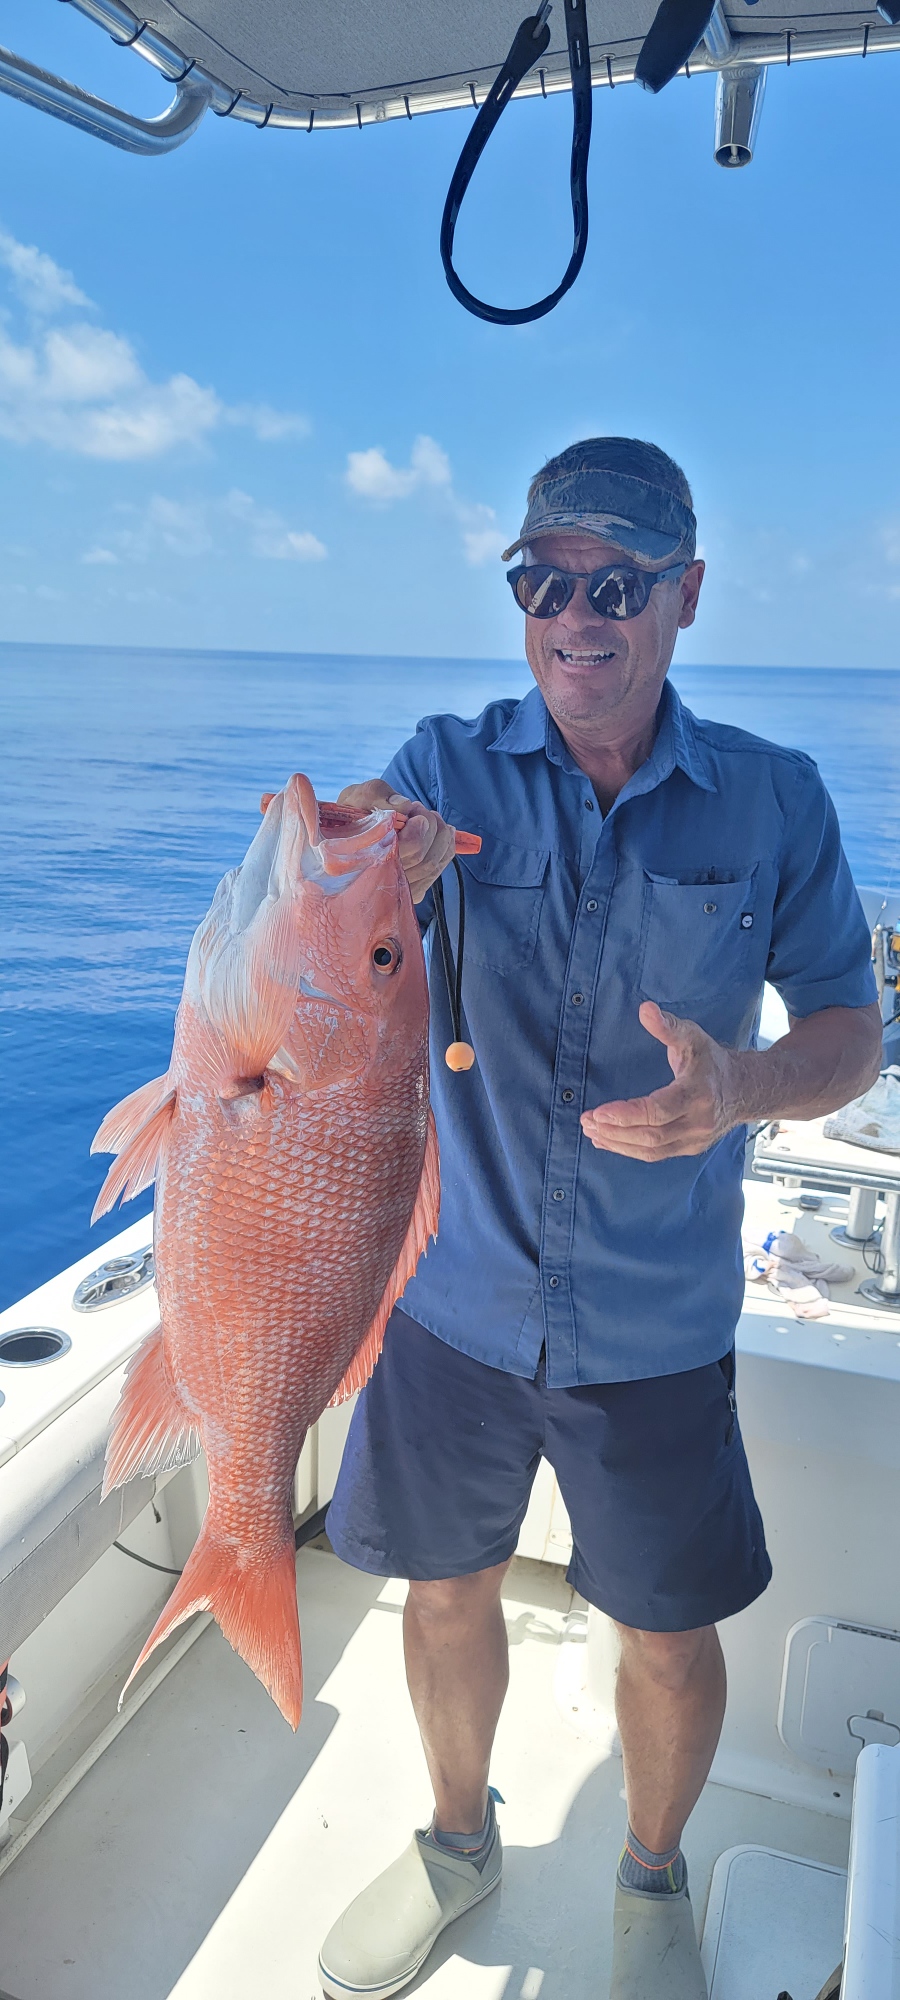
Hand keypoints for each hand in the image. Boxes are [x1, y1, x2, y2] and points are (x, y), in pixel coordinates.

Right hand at [337, 781, 456, 904]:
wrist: (350, 831)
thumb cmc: (354, 813)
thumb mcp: (357, 797)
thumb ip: (375, 796)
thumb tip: (404, 806)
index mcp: (363, 861)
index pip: (402, 856)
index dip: (416, 833)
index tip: (414, 810)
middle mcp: (380, 883)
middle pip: (423, 860)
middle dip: (429, 826)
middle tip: (418, 809)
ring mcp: (397, 890)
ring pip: (432, 865)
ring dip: (438, 834)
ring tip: (426, 817)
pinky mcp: (411, 891)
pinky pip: (437, 870)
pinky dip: (445, 847)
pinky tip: (443, 831)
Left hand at [580, 1001, 744, 1161]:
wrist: (743, 1089)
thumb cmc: (712, 1061)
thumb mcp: (693, 1037)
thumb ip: (668, 1026)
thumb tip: (645, 1009)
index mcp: (698, 1094)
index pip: (658, 1111)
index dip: (626, 1114)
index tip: (598, 1112)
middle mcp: (698, 1122)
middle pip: (651, 1135)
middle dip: (615, 1131)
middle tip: (587, 1121)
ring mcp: (695, 1139)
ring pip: (651, 1150)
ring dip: (617, 1143)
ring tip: (591, 1132)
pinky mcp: (690, 1148)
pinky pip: (656, 1154)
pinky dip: (628, 1150)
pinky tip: (607, 1141)